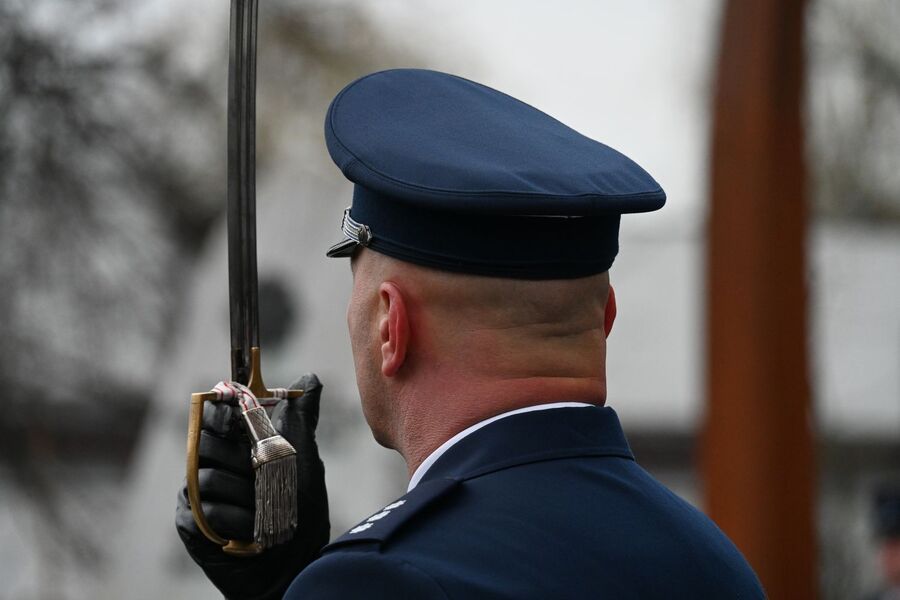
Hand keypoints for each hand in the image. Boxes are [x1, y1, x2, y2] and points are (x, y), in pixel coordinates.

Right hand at [176, 374, 329, 599]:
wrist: (297, 558)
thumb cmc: (302, 508)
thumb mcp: (304, 456)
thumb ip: (301, 417)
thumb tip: (310, 377)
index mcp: (235, 445)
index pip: (214, 414)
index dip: (223, 410)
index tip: (237, 413)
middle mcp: (212, 465)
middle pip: (205, 440)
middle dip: (240, 457)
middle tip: (262, 471)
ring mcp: (198, 494)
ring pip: (206, 475)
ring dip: (244, 493)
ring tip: (263, 508)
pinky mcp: (191, 523)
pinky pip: (204, 508)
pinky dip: (236, 518)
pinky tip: (251, 529)